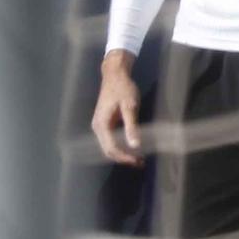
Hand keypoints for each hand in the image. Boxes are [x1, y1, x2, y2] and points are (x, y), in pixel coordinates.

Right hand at [91, 50, 143, 166]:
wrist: (114, 75)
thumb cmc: (123, 88)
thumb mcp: (130, 106)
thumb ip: (132, 126)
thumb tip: (135, 145)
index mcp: (102, 125)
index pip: (111, 148)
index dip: (124, 157)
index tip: (138, 161)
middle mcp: (98, 127)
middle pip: (108, 150)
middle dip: (123, 158)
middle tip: (140, 163)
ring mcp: (100, 126)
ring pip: (109, 146)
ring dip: (122, 153)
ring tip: (138, 158)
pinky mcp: (105, 123)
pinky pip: (111, 140)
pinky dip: (121, 146)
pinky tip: (132, 147)